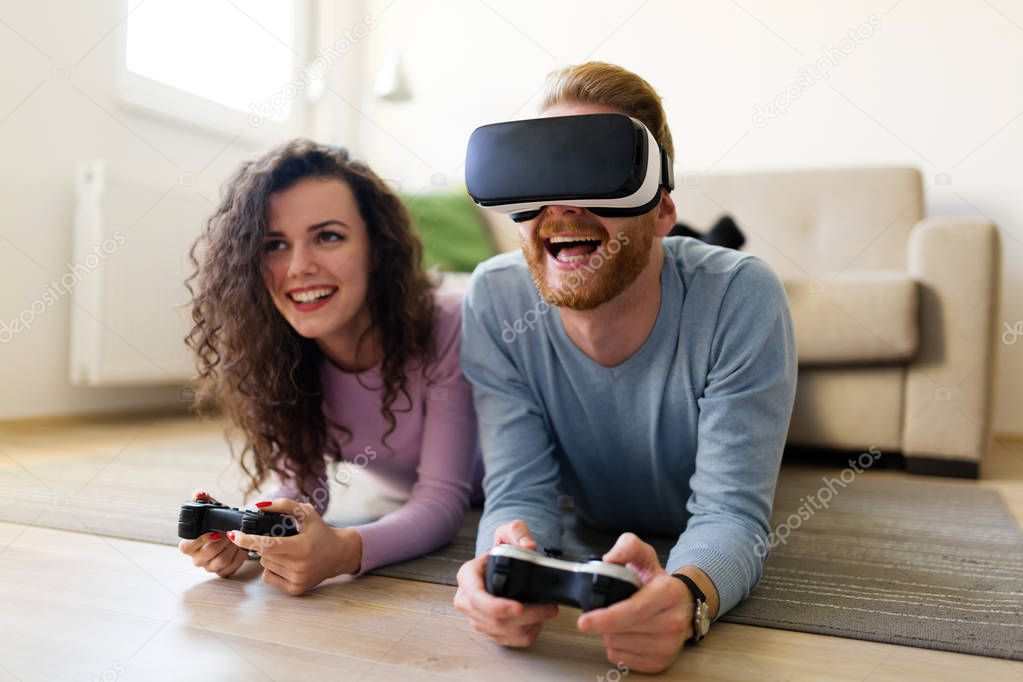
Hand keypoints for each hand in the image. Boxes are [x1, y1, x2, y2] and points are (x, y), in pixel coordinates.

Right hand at [178, 489, 246, 577]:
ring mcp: (209, 566)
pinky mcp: (222, 571)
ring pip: (220, 562)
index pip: (185, 547)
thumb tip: (199, 494)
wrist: (234, 529)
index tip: (215, 532)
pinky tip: (241, 547)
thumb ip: (204, 499)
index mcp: (189, 544)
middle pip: (206, 555)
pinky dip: (238, 557)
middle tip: (230, 532)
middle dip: (222, 542)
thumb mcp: (212, 508)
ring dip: (231, 548)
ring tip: (237, 537)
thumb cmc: (218, 520)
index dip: (200, 540)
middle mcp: (197, 558)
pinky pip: (230, 569)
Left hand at [226, 497, 362, 595]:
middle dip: (266, 544)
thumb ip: (282, 505)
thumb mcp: (306, 512)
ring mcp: (297, 580)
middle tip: (284, 539)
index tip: (233, 535)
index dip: (247, 539)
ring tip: (289, 552)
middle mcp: (299, 567)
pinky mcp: (295, 590)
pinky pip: (268, 577)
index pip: (267, 544)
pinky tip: (288, 563)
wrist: (339, 554)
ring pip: (265, 565)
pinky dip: (273, 568)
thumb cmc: (321, 531)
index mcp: (302, 547)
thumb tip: (258, 506)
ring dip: (270, 556)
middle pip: (263, 554)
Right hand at [452, 519, 559, 646]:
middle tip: (549, 608)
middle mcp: (467, 600)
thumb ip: (519, 533)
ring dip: (529, 626)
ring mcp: (477, 618)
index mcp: (467, 576)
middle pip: (493, 620)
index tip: (519, 607)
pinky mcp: (490, 631)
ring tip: (547, 611)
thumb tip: (529, 547)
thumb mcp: (509, 531)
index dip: (498, 607)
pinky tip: (538, 621)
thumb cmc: (502, 549)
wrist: (502, 564)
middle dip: (525, 617)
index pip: (476, 598)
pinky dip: (528, 634)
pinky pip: (510, 641)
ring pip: (503, 633)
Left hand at [577, 533, 692, 673]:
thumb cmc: (658, 581)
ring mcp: (669, 645)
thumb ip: (627, 547)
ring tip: (620, 619)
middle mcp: (673, 622)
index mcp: (669, 593)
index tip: (584, 621)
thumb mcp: (644, 556)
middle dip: (604, 622)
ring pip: (619, 645)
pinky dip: (616, 646)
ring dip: (610, 633)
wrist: (682, 603)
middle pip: (623, 630)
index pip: (634, 610)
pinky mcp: (661, 662)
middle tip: (601, 611)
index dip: (606, 617)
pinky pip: (623, 658)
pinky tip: (625, 633)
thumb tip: (610, 558)